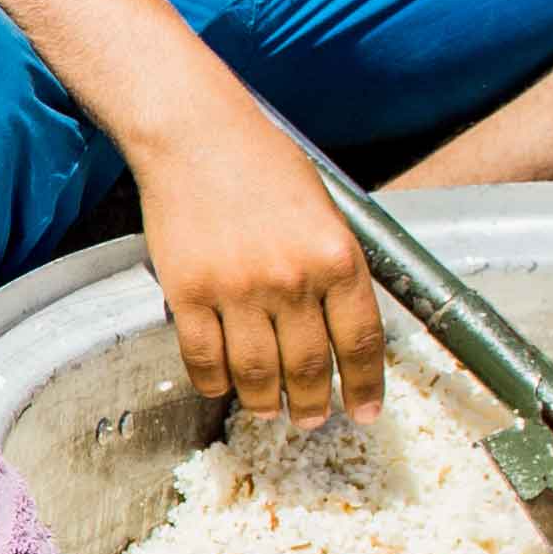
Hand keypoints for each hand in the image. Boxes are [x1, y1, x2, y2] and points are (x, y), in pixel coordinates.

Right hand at [131, 122, 380, 425]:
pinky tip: (223, 387)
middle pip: (308, 368)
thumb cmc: (263, 163)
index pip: (360, 342)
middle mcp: (291, 280)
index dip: (364, 386)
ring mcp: (236, 290)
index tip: (365, 412)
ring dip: (266, 403)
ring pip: (256, 374)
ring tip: (269, 411)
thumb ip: (334, 267)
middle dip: (314, 404)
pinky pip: (203, 359)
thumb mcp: (324, 210)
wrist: (195, 135)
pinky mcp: (187, 293)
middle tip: (313, 419)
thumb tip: (338, 328)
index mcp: (335, 257)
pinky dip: (215, 383)